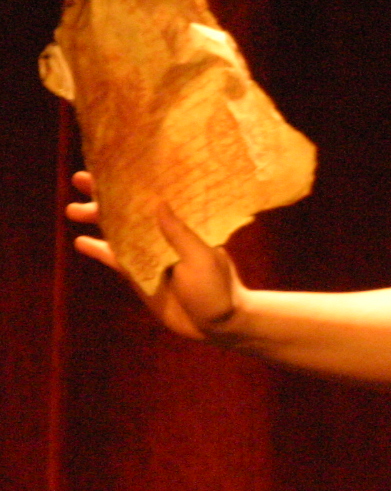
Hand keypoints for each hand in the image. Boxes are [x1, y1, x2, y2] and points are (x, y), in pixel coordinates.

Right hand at [66, 171, 244, 341]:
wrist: (216, 325)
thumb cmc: (218, 288)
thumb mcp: (201, 258)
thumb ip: (179, 234)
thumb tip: (158, 202)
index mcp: (184, 225)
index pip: (156, 196)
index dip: (135, 182)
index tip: (113, 165)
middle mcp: (163, 235)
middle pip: (131, 210)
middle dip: (106, 195)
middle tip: (80, 180)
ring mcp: (149, 255)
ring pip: (118, 231)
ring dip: (97, 219)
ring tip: (72, 210)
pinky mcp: (139, 276)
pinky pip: (116, 260)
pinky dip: (99, 251)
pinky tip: (81, 242)